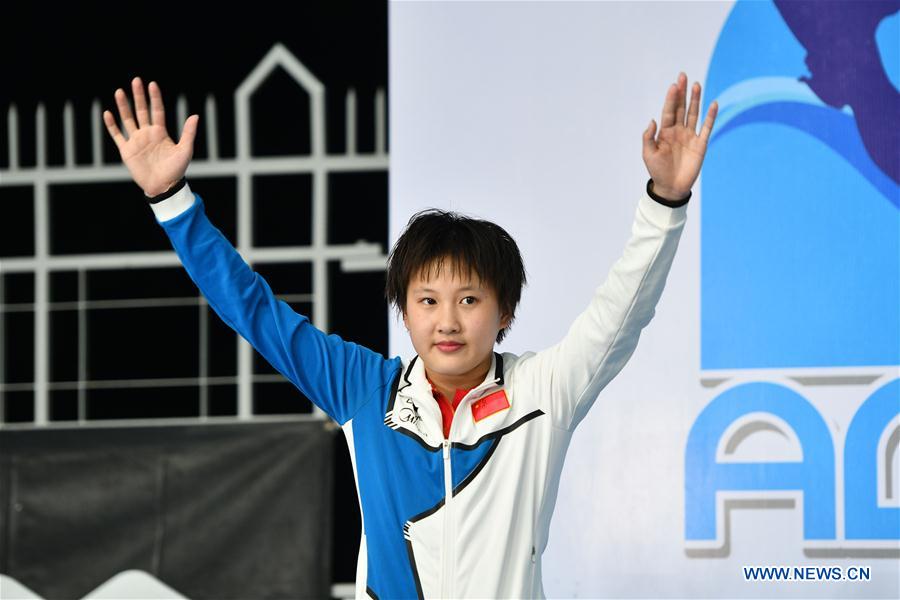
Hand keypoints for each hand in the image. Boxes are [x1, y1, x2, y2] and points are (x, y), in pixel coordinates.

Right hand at [103, 77, 198, 196]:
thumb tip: (195, 115)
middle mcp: (147, 134)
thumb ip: (188, 133)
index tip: (152, 84)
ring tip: (119, 91)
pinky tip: (107, 113)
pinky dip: (111, 125)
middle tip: (136, 80)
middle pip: (141, 110)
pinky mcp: (127, 150)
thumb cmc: (176, 170)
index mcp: (161, 132)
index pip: (157, 110)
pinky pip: (117, 135)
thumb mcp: (185, 150)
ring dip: (123, 106)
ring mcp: (136, 141)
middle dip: (138, 96)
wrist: (163, 186)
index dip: (154, 98)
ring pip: (128, 119)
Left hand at [642, 72, 717, 200]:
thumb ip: (648, 137)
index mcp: (665, 132)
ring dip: (695, 100)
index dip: (671, 99)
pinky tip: (713, 104)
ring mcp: (690, 136)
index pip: (668, 111)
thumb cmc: (657, 171)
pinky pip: (706, 128)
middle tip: (682, 76)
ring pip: (694, 114)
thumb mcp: (648, 154)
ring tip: (696, 85)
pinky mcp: (701, 144)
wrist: (671, 187)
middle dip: (682, 93)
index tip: (673, 85)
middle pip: (681, 108)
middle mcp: (678, 131)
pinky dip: (710, 116)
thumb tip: (653, 120)